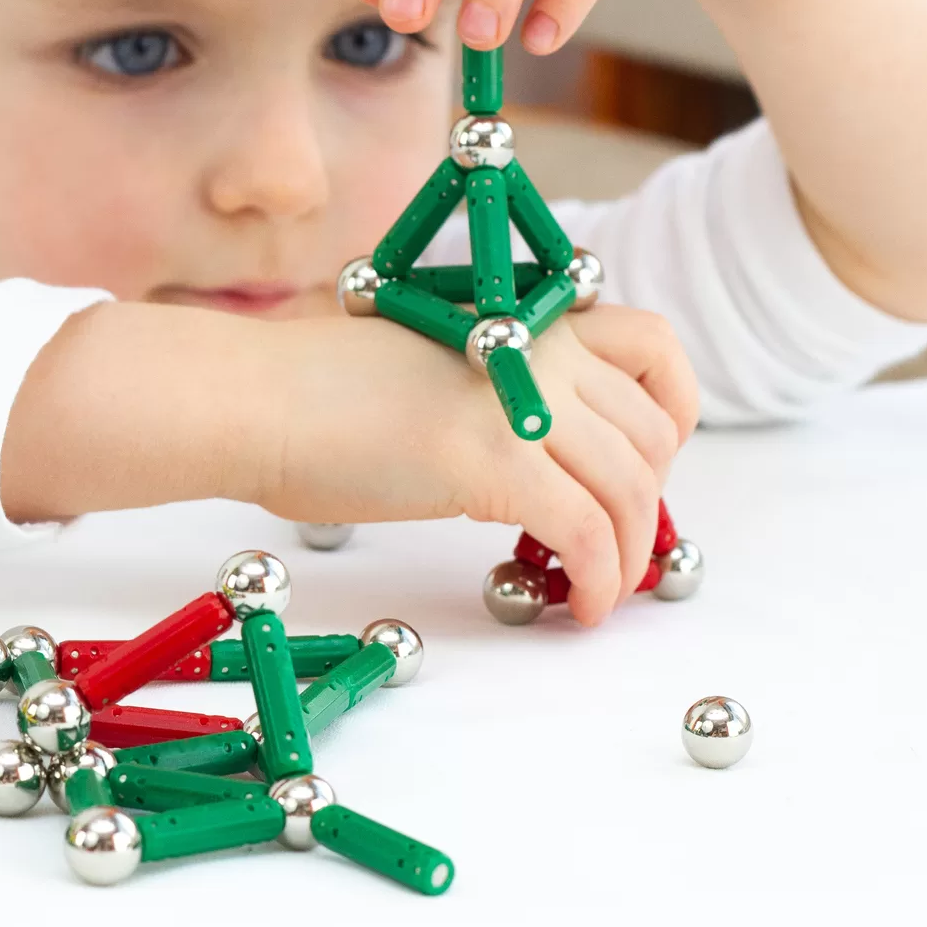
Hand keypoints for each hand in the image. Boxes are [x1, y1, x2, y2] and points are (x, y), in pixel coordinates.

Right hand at [5, 299, 696, 625]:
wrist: (254, 399)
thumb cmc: (311, 392)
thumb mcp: (429, 368)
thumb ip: (493, 391)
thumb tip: (535, 457)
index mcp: (522, 317)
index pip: (654, 347)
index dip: (672, 414)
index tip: (649, 465)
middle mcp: (539, 348)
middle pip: (652, 433)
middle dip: (650, 502)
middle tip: (616, 548)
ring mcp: (523, 403)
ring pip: (631, 490)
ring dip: (629, 555)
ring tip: (599, 593)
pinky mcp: (497, 463)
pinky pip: (586, 534)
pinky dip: (597, 580)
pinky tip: (577, 610)